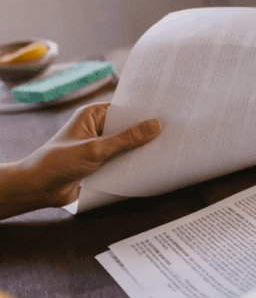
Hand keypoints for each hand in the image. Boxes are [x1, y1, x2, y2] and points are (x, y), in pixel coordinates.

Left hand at [0, 102, 160, 217]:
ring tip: (168, 148)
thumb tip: (155, 126)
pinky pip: (123, 161)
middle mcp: (97, 129)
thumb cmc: (59, 161)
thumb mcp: (96, 148)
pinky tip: (152, 166)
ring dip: (142, 150)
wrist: (40, 189)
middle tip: (173, 131)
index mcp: (92, 115)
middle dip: (146, 132)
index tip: (166, 111)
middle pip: (128, 128)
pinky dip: (134, 164)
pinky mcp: (103, 165)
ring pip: (128, 146)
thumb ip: (126, 139)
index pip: (124, 109)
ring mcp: (100, 148)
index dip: (143, 111)